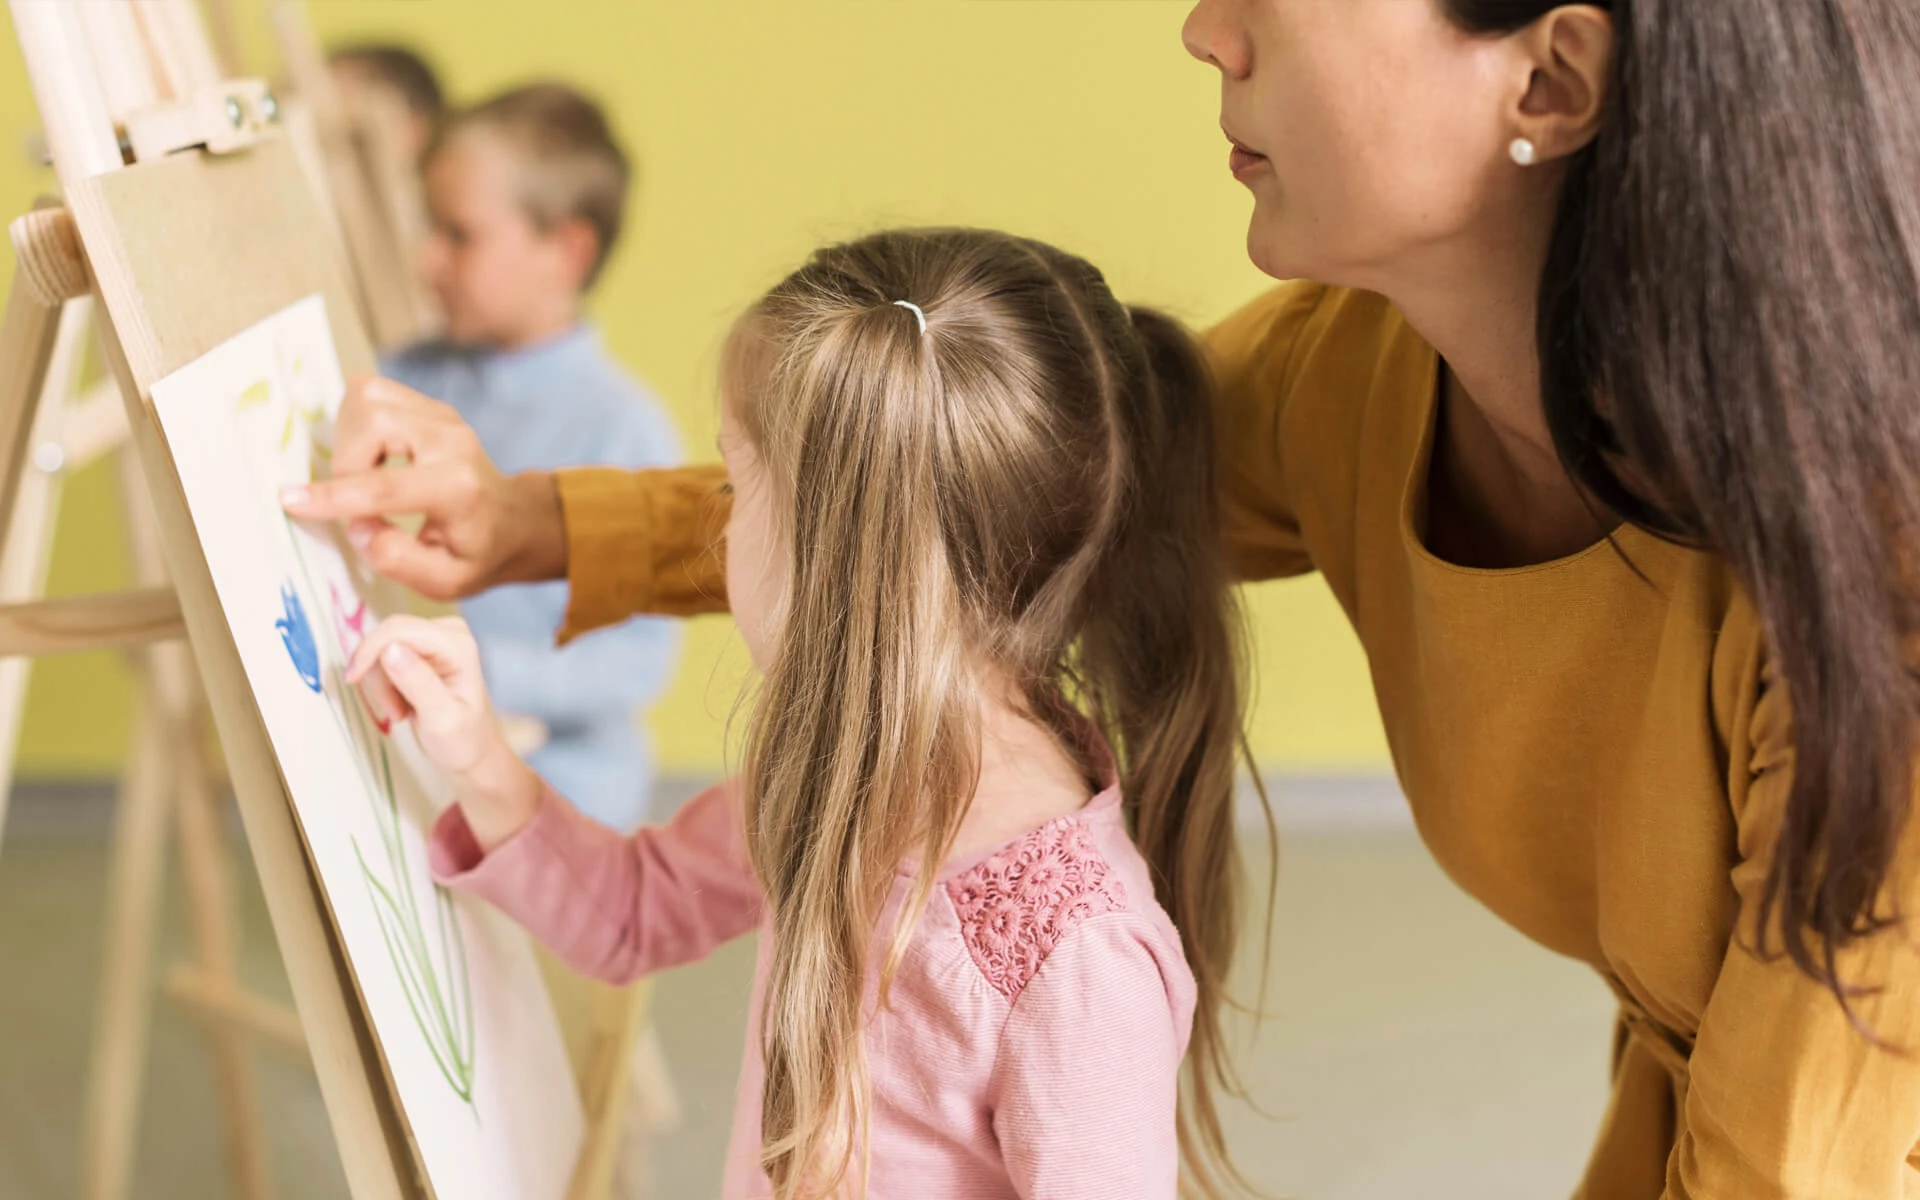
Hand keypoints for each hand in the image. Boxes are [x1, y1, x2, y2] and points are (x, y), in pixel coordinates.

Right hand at [280, 375, 567, 599]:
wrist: (514, 521)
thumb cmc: (477, 554)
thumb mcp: (446, 580)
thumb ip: (398, 560)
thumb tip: (358, 527)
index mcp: (458, 488)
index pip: (385, 486)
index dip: (333, 496)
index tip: (289, 500)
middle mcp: (451, 440)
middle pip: (373, 420)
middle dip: (345, 462)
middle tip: (356, 499)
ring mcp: (442, 416)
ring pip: (368, 397)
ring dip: (350, 439)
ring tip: (365, 476)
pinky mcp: (428, 406)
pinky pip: (373, 393)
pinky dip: (357, 423)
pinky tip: (372, 455)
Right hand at [346, 615, 541, 849]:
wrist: (471, 752)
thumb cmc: (462, 740)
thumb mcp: (441, 719)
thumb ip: (418, 683)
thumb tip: (391, 649)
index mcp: (458, 645)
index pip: (399, 629)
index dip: (369, 650)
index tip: (352, 680)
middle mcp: (448, 633)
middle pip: (387, 637)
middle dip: (379, 677)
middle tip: (393, 711)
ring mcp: (434, 639)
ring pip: (381, 649)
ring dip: (382, 685)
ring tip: (401, 713)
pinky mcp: (421, 650)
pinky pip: (384, 658)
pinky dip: (385, 685)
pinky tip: (402, 705)